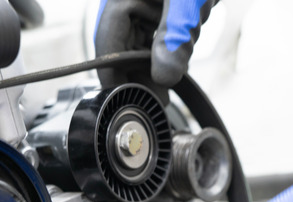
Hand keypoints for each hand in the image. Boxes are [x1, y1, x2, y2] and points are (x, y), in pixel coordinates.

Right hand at [94, 0, 215, 87]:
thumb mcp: (186, 1)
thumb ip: (175, 36)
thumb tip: (164, 75)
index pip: (106, 44)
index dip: (113, 75)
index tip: (124, 101)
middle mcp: (125, 0)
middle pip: (122, 46)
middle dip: (139, 72)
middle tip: (156, 99)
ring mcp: (142, 2)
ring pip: (140, 43)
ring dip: (156, 61)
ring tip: (169, 79)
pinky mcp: (160, 4)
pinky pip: (155, 33)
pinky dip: (168, 47)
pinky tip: (179, 53)